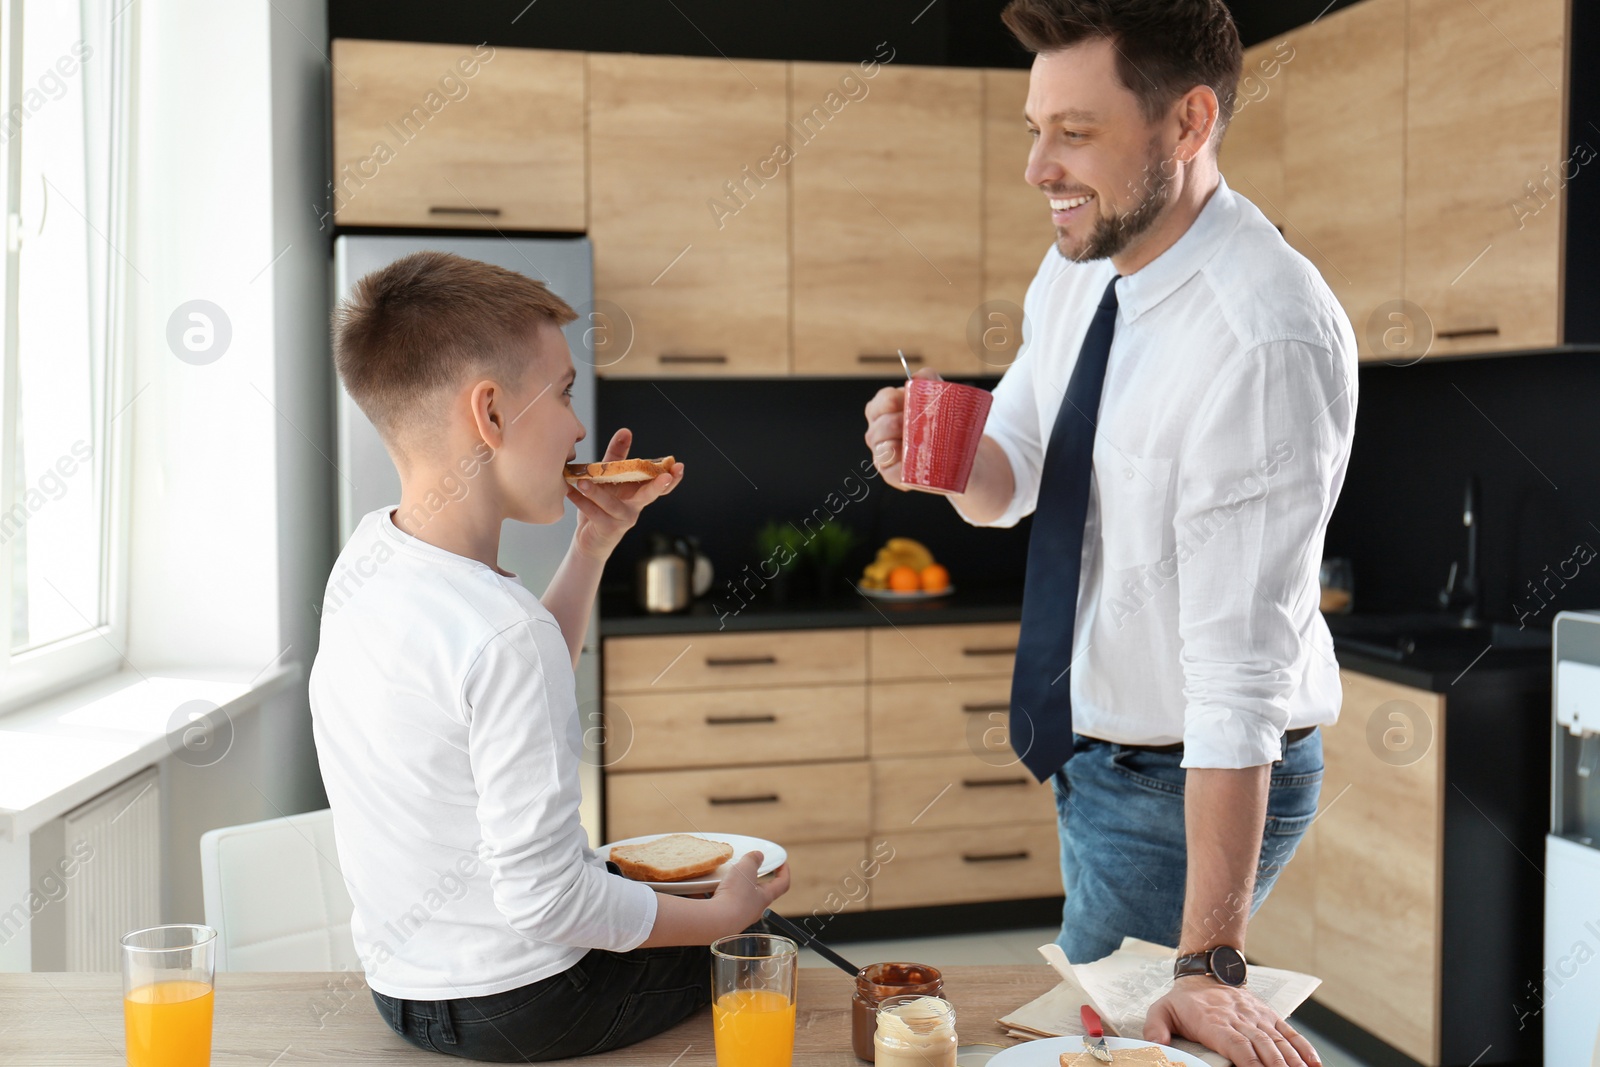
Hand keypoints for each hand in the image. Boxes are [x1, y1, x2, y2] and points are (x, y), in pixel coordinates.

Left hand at [566, 428, 682, 559]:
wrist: (588, 539)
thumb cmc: (601, 506)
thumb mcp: (609, 478)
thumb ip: (617, 456)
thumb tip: (626, 431)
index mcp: (638, 493)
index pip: (660, 485)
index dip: (672, 477)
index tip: (679, 466)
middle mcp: (635, 507)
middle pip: (650, 495)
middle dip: (659, 486)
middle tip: (665, 476)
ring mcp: (623, 520)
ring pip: (613, 505)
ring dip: (597, 493)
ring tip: (582, 482)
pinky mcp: (608, 529)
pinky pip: (595, 514)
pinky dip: (581, 502)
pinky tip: (570, 492)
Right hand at [711, 851, 790, 932]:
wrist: (714, 922)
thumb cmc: (735, 897)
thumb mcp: (746, 869)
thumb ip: (752, 860)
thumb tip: (758, 856)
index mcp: (765, 898)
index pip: (782, 884)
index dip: (784, 871)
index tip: (781, 862)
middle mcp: (753, 909)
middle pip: (758, 891)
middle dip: (752, 878)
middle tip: (746, 867)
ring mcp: (737, 916)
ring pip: (737, 897)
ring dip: (731, 885)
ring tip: (722, 875)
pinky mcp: (722, 918)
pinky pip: (720, 902)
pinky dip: (715, 893)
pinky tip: (706, 887)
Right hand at [863, 367, 942, 491]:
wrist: (962, 454)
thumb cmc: (943, 423)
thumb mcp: (940, 398)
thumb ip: (930, 381)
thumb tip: (920, 376)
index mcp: (885, 412)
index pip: (878, 403)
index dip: (889, 400)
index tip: (905, 399)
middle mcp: (880, 433)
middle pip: (878, 428)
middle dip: (894, 423)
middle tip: (914, 422)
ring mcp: (885, 456)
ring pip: (882, 451)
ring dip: (895, 446)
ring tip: (915, 443)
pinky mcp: (895, 475)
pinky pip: (892, 474)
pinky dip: (900, 471)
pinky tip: (911, 467)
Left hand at [1145, 978, 1320, 1066]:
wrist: (1206, 971)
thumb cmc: (1184, 1001)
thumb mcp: (1161, 1009)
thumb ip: (1157, 1028)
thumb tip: (1157, 1047)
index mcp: (1215, 1024)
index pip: (1237, 1046)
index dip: (1250, 1062)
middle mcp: (1240, 1021)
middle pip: (1263, 1048)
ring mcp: (1258, 1019)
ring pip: (1280, 1043)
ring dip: (1293, 1062)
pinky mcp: (1269, 1016)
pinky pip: (1290, 1034)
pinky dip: (1305, 1049)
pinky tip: (1315, 1065)